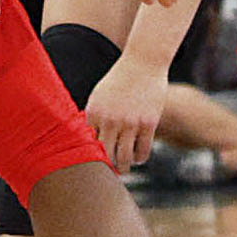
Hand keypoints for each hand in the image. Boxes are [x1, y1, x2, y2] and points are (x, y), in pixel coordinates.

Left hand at [85, 54, 168, 170]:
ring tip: (125, 169)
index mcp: (94, 113)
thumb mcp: (99, 95)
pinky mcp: (148, 123)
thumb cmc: (119, 79)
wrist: (143, 62)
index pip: (88, 145)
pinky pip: (143, 150)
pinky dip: (140, 159)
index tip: (92, 166)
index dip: (90, 157)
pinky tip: (138, 158)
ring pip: (124, 158)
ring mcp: (130, 122)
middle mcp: (110, 120)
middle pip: (105, 156)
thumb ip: (94, 117)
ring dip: (124, 168)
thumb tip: (89, 141)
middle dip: (107, 168)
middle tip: (109, 174)